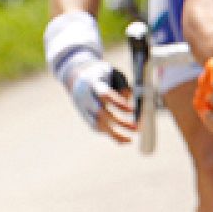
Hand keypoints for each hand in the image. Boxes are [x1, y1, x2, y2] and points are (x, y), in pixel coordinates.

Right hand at [44, 11, 132, 141]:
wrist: (76, 76)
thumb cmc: (101, 74)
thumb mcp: (113, 72)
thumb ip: (122, 85)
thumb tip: (129, 100)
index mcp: (92, 83)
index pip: (104, 94)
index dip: (117, 102)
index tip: (131, 109)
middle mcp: (85, 98)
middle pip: (100, 113)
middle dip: (119, 121)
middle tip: (136, 127)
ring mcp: (83, 108)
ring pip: (96, 124)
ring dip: (114, 133)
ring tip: (130, 139)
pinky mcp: (84, 116)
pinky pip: (95, 127)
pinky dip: (108, 133)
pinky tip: (122, 137)